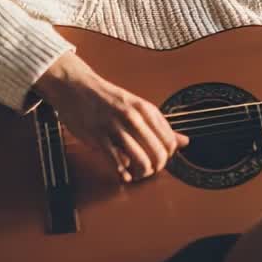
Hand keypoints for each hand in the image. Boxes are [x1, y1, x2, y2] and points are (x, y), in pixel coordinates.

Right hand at [34, 52, 188, 181]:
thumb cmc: (107, 97)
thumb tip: (184, 142)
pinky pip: (117, 162)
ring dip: (141, 173)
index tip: (160, 158)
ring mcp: (115, 128)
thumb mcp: (138, 107)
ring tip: (137, 174)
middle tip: (150, 170)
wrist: (76, 86)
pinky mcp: (98, 137)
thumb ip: (160, 126)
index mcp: (146, 109)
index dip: (168, 155)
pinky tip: (123, 175)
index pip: (170, 141)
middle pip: (158, 153)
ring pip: (140, 160)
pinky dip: (123, 173)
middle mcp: (133, 118)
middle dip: (156, 167)